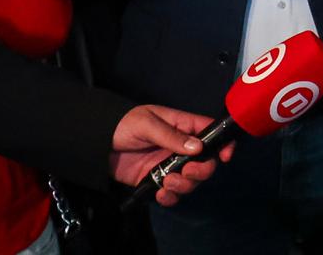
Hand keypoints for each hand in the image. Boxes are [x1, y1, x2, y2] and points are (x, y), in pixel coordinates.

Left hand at [109, 105, 234, 206]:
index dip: (223, 144)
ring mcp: (169, 165)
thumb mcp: (147, 124)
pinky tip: (161, 195)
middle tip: (186, 172)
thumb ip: (171, 136)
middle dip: (201, 171)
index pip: (211, 133)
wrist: (96, 143)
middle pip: (205, 162)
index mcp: (183, 127)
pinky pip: (171, 194)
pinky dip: (170, 198)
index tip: (225, 156)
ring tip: (166, 183)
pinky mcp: (156, 180)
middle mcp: (181, 147)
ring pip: (190, 181)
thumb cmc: (124, 124)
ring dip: (184, 186)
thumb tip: (197, 148)